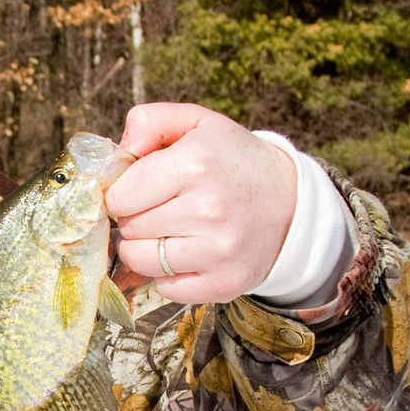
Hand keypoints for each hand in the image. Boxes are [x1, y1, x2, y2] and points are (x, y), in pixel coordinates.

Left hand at [105, 103, 296, 303]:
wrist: (292, 202)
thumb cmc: (233, 161)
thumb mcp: (197, 123)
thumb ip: (149, 122)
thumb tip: (117, 153)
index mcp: (195, 164)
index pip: (120, 196)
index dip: (122, 193)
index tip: (138, 191)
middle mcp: (208, 209)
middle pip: (129, 228)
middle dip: (134, 219)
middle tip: (159, 210)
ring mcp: (219, 251)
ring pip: (140, 261)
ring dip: (144, 249)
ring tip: (167, 232)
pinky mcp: (225, 283)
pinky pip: (166, 288)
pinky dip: (167, 275)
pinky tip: (186, 254)